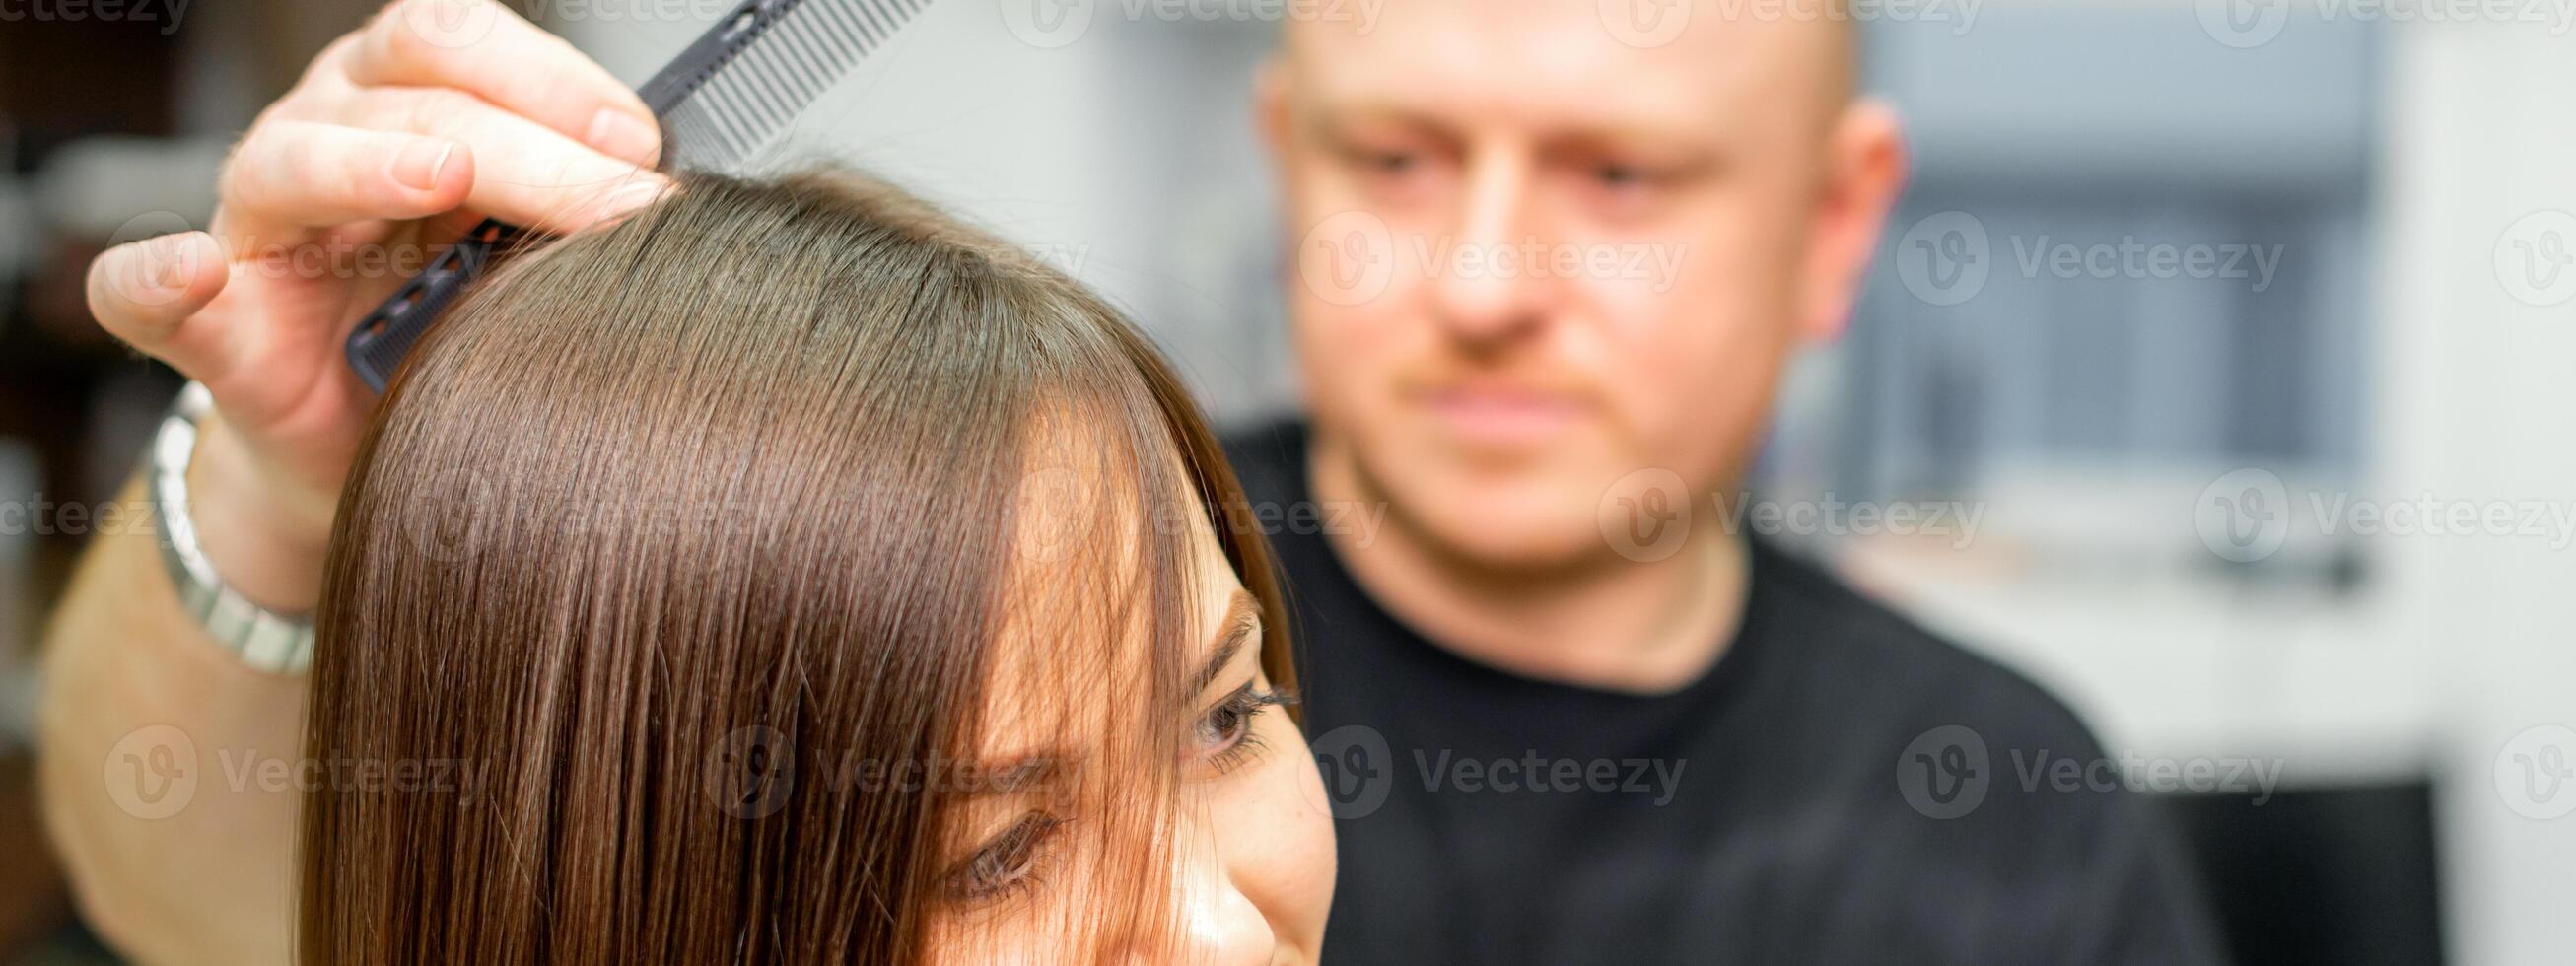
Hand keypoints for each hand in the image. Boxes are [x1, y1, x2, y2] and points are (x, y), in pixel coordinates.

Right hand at [84, 0, 669, 608]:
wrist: (369, 442)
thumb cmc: (450, 324)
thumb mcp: (525, 253)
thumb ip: (576, 212)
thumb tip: (677, 202)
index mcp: (404, 100)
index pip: (462, 44)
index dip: (553, 78)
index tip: (642, 144)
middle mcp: (324, 136)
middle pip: (410, 100)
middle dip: (527, 147)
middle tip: (617, 200)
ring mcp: (254, 223)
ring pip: (295, 161)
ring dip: (374, 162)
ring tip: (441, 175)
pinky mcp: (206, 324)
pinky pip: (142, 291)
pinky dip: (158, 279)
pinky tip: (193, 274)